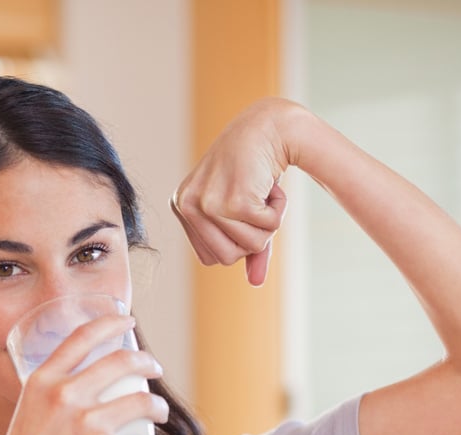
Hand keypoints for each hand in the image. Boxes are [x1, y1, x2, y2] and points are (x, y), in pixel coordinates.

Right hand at [0, 314, 167, 434]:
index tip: (128, 321)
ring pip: (142, 402)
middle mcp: (63, 394)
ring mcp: (83, 421)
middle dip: (146, 362)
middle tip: (154, 370)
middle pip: (121, 362)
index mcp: (41, 380)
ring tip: (160, 414)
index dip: (110, 323)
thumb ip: (47, 400)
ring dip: (159, 407)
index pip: (82, 336)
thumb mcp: (25, 417)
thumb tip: (74, 392)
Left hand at [171, 98, 303, 286]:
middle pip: (226, 259)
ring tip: (263, 192)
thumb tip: (255, 283)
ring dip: (267, 224)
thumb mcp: (244, 209)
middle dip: (252, 238)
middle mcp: (188, 205)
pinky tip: (271, 187)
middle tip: (256, 205)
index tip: (243, 211)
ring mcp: (207, 204)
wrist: (269, 126)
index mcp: (182, 206)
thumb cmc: (254, 168)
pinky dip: (278, 211)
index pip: (211, 258)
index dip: (236, 242)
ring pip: (248, 247)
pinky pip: (266, 230)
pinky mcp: (232, 201)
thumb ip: (247, 247)